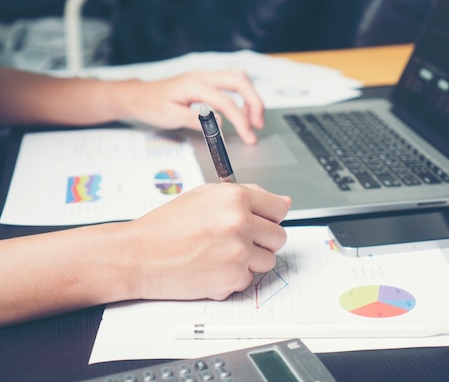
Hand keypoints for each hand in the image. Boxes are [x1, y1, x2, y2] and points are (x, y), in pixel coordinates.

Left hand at [125, 69, 263, 143]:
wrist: (139, 96)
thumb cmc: (152, 106)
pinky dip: (244, 96)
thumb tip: (218, 123)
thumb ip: (194, 119)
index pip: (226, 101)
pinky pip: (233, 83)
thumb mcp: (169, 116)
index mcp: (194, 85)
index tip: (248, 136)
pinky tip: (243, 112)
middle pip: (240, 81)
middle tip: (259, 124)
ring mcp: (206, 76)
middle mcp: (203, 76)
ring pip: (240, 78)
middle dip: (255, 102)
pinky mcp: (208, 80)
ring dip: (251, 98)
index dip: (241, 120)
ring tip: (254, 119)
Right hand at [126, 183, 290, 300]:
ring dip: (250, 261)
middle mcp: (240, 222)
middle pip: (279, 237)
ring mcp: (238, 252)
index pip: (279, 208)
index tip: (262, 222)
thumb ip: (248, 195)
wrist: (139, 256)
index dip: (270, 217)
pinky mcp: (233, 277)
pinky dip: (234, 278)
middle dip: (263, 241)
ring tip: (221, 254)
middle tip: (237, 241)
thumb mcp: (206, 196)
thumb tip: (283, 201)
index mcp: (235, 197)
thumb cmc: (168, 226)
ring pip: (268, 261)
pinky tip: (212, 268)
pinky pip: (249, 280)